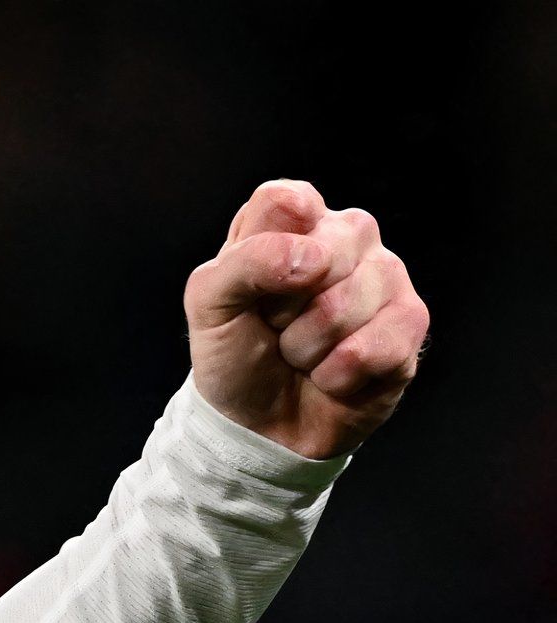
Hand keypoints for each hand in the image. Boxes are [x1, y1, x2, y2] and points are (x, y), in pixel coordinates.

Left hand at [184, 180, 427, 460]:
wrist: (260, 421)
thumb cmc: (236, 352)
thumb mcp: (209, 304)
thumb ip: (243, 263)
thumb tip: (314, 258)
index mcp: (293, 218)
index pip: (286, 201)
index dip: (263, 253)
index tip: (252, 288)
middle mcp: (348, 236)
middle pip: (322, 256)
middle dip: (282, 310)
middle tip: (276, 326)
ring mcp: (387, 276)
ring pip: (344, 308)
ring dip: (306, 348)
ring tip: (302, 352)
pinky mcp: (412, 323)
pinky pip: (374, 349)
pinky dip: (336, 376)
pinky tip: (332, 375)